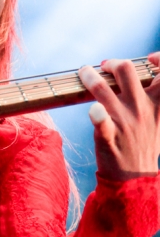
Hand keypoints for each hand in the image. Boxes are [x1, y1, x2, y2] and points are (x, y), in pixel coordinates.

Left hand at [78, 54, 159, 180]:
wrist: (135, 176)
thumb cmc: (144, 142)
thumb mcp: (158, 117)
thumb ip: (154, 96)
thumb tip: (145, 72)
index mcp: (157, 103)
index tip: (149, 59)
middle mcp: (142, 108)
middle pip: (126, 70)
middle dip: (112, 63)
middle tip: (104, 67)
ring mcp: (124, 121)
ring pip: (103, 89)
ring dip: (89, 76)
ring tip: (84, 72)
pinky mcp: (108, 134)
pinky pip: (101, 121)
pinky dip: (97, 114)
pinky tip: (94, 110)